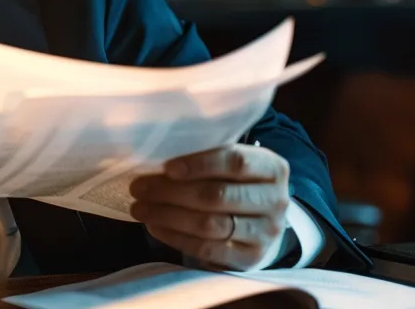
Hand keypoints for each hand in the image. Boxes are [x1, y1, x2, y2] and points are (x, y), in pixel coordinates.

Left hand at [128, 144, 292, 270]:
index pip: (236, 162)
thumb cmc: (236, 185)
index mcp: (272, 168)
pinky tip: (155, 226)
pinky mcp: (250, 258)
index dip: (199, 164)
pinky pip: (207, 249)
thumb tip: (155, 156)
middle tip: (138, 188)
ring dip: (168, 215)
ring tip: (140, 208)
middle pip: (218, 195)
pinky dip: (176, 237)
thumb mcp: (232, 166)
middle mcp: (275, 200)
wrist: (261, 225)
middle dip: (171, 192)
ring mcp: (266, 233)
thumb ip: (206, 158)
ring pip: (210, 225)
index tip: (167, 167)